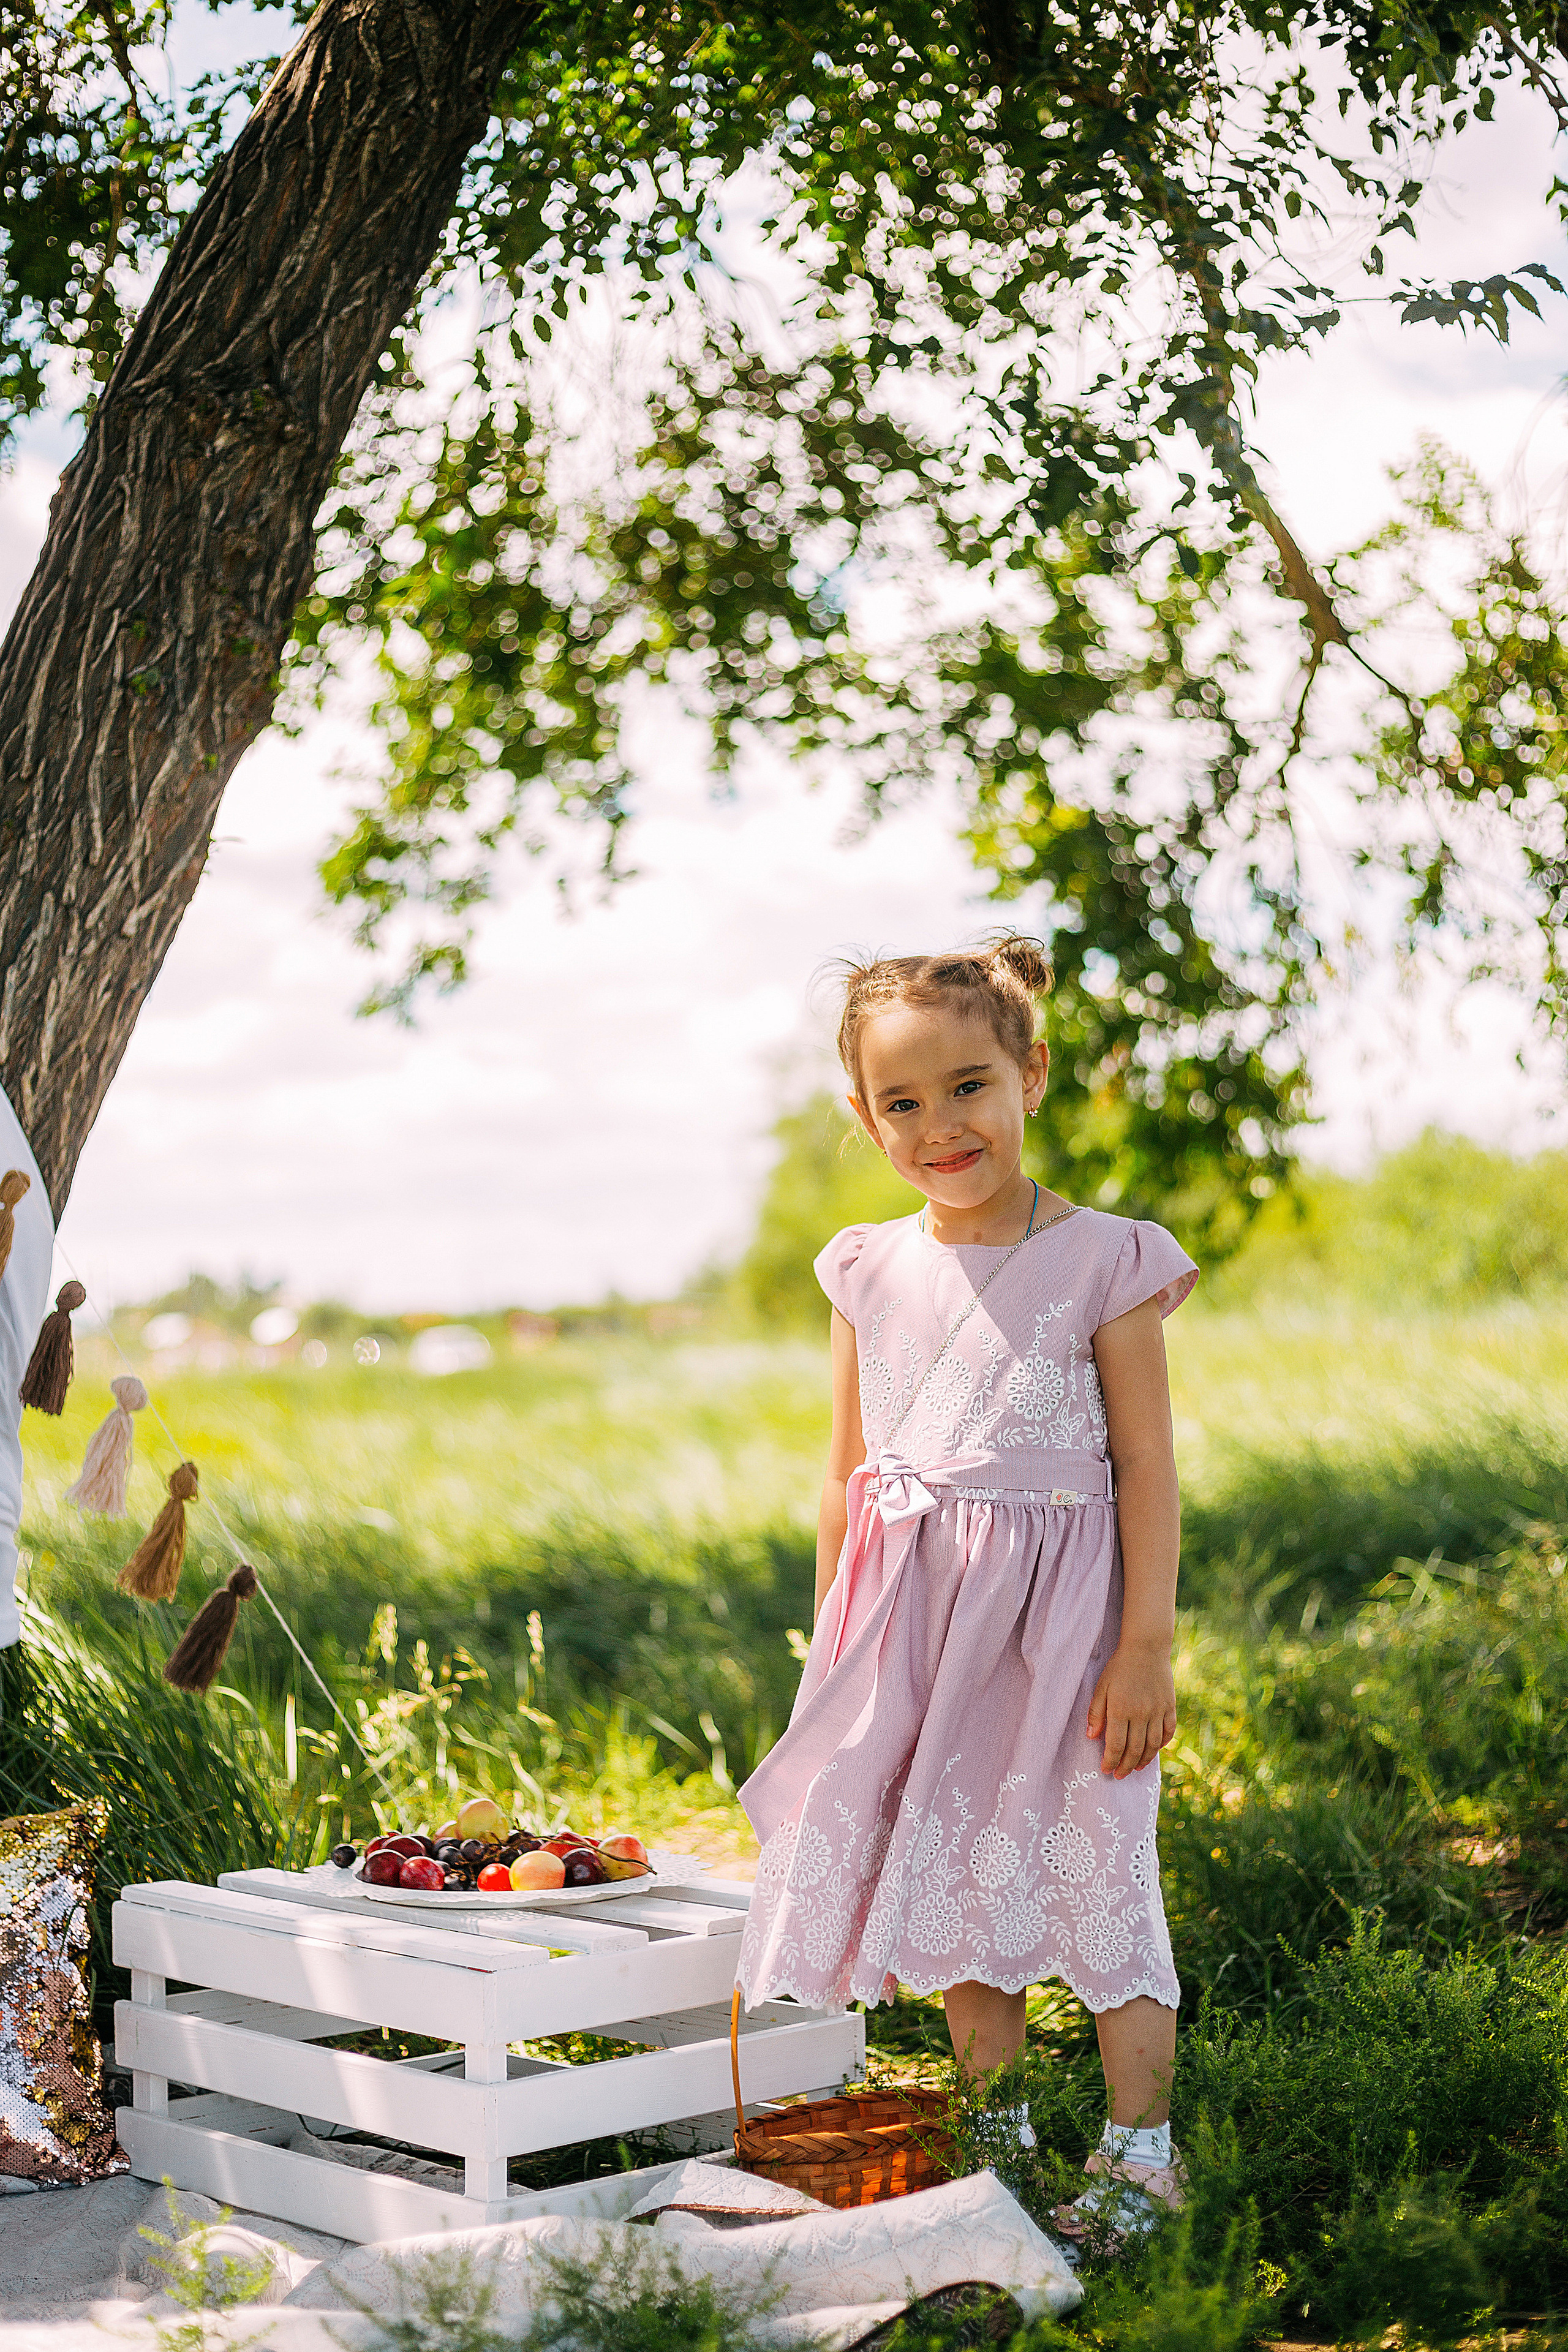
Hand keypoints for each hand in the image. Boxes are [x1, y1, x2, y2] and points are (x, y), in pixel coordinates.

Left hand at [1087, 1640, 1176, 1777]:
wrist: (1146, 1648)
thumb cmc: (1119, 1667)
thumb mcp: (1101, 1687)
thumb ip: (1096, 1713)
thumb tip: (1091, 1737)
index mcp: (1121, 1709)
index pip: (1115, 1745)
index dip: (1110, 1761)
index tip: (1106, 1770)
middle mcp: (1141, 1713)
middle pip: (1135, 1749)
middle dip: (1126, 1766)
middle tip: (1120, 1775)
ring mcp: (1158, 1711)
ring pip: (1152, 1745)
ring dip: (1144, 1760)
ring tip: (1135, 1768)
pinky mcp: (1170, 1707)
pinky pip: (1168, 1732)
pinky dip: (1161, 1745)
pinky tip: (1153, 1750)